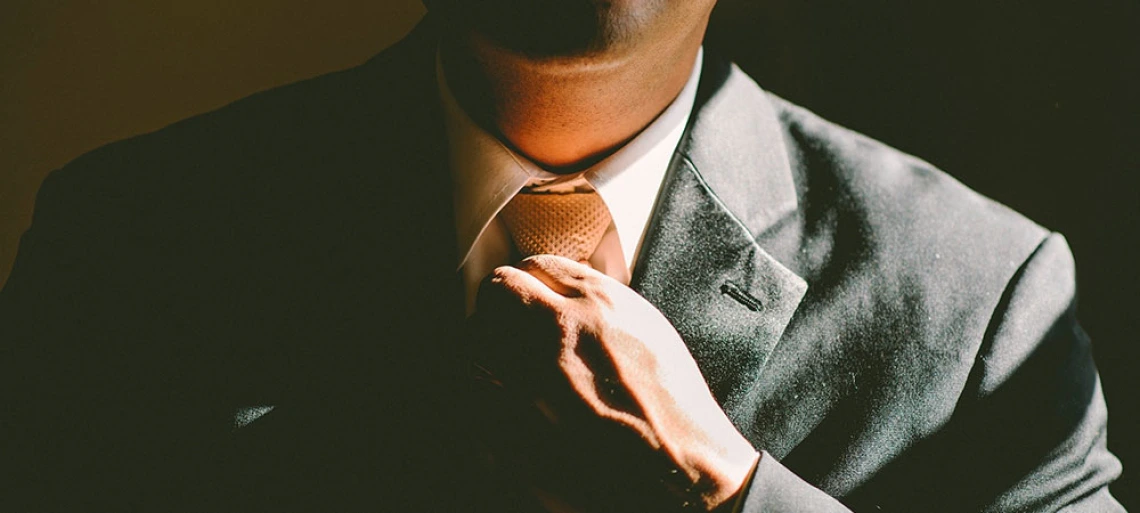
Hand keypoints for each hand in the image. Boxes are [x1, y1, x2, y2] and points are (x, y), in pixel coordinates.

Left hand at [468, 255, 758, 511]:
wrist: (680, 471)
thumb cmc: (674, 410)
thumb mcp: (649, 333)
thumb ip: (601, 306)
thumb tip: (565, 295)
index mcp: (598, 304)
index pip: (536, 266)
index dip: (530, 282)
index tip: (528, 296)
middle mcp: (557, 330)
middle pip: (498, 292)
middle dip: (500, 306)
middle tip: (506, 325)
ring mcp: (527, 376)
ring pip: (476, 338)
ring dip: (487, 347)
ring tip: (506, 367)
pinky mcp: (509, 422)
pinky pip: (472, 390)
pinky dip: (482, 393)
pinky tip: (505, 404)